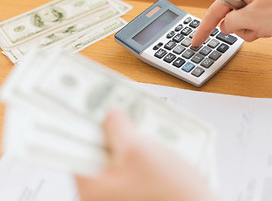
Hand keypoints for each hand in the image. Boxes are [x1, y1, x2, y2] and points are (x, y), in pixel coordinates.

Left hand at [75, 110, 214, 200]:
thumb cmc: (172, 195)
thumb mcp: (141, 151)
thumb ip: (119, 128)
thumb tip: (110, 115)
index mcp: (91, 189)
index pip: (76, 146)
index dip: (84, 121)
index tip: (90, 102)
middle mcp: (100, 196)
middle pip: (97, 151)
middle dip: (111, 129)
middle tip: (122, 111)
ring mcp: (118, 196)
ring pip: (116, 158)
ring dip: (127, 141)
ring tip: (141, 126)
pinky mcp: (135, 194)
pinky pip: (130, 167)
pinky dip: (138, 153)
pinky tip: (152, 145)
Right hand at [192, 0, 271, 44]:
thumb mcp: (253, 18)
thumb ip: (231, 23)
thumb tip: (224, 26)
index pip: (215, 10)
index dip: (203, 28)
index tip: (195, 41)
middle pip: (231, 17)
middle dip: (242, 28)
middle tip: (257, 27)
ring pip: (244, 23)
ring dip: (253, 30)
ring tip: (268, 26)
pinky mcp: (269, 6)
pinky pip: (256, 22)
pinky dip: (262, 29)